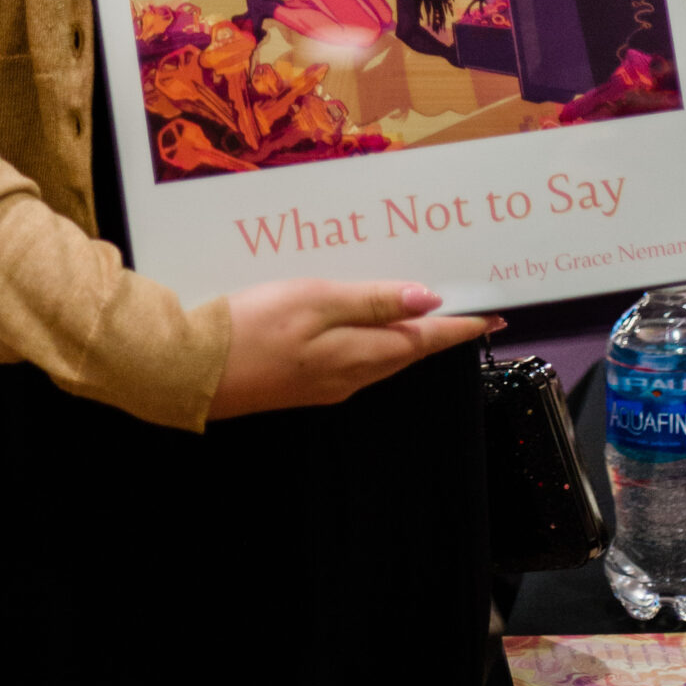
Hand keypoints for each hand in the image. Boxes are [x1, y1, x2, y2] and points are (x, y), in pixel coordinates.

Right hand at [207, 279, 501, 418]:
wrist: (191, 371)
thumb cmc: (253, 327)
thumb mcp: (315, 301)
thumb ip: (372, 301)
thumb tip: (429, 301)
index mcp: (358, 355)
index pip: (422, 339)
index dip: (458, 327)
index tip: (494, 316)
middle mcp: (349, 377)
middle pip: (405, 351)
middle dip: (437, 330)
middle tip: (466, 307)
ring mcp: (323, 384)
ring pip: (380, 357)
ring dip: (405, 334)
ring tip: (424, 308)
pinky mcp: (300, 383)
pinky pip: (353, 359)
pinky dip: (372, 338)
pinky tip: (364, 321)